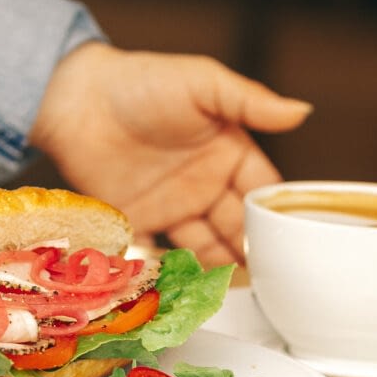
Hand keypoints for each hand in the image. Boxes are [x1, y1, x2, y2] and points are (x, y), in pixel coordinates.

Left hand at [30, 42, 309, 264]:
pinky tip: (189, 292)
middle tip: (272, 284)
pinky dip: (176, 274)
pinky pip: (163, 256)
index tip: (297, 246)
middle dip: (255, 253)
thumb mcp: (203, 84)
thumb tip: (301, 111)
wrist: (74, 99)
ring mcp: (173, 206)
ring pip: (207, 248)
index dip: (280, 217)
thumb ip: (250, 101)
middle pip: (240, 227)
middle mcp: (205, 184)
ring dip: (221, 269)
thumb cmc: (142, 82)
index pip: (264, 191)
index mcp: (229, 151)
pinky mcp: (139, 223)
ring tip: (237, 295)